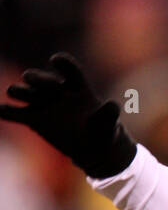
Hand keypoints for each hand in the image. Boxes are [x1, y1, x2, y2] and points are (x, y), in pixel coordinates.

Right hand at [0, 52, 135, 177]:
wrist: (93, 148)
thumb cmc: (104, 132)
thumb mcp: (109, 125)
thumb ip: (110, 114)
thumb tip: (113, 105)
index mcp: (78, 88)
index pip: (71, 72)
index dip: (64, 65)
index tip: (56, 60)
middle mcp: (58, 92)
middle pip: (45, 81)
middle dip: (38, 79)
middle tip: (29, 77)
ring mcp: (44, 104)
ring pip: (29, 94)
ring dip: (20, 91)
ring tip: (12, 91)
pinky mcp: (34, 119)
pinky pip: (18, 113)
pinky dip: (8, 112)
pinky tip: (0, 109)